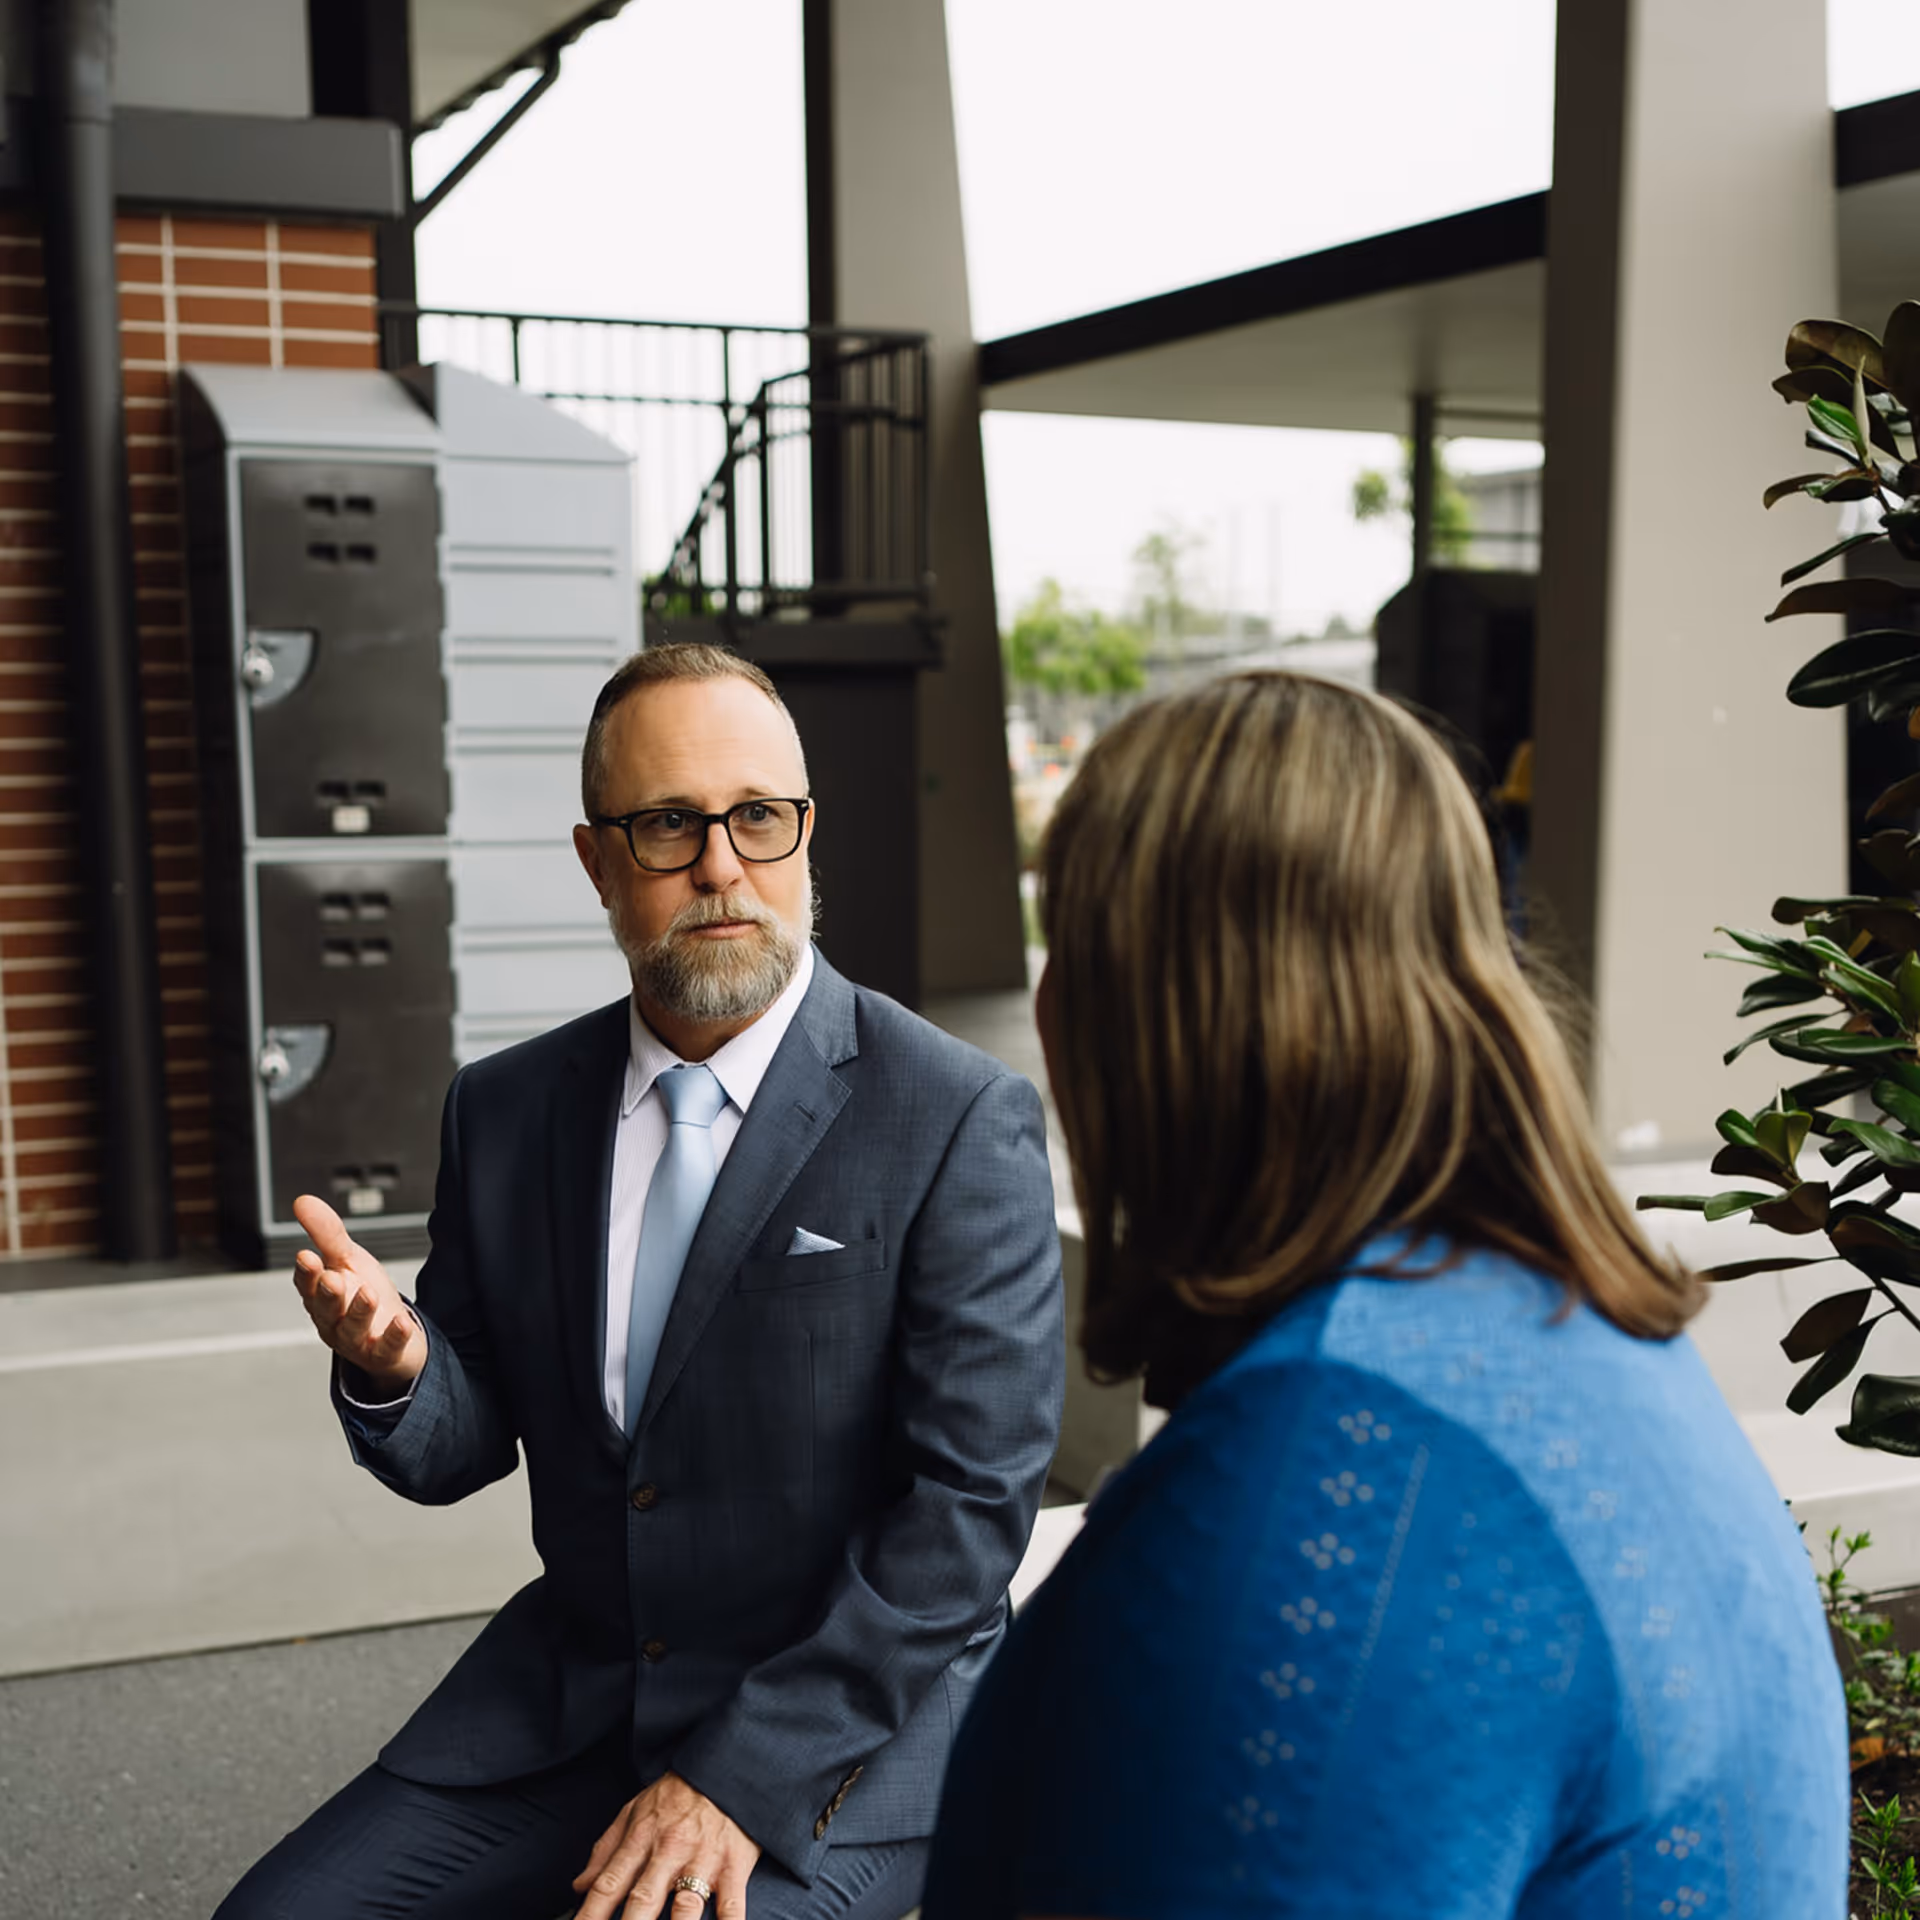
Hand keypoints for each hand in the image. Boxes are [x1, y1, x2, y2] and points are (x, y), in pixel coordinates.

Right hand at [290, 1193, 426, 1389]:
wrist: (394, 1332)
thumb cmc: (364, 1293)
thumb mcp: (348, 1259)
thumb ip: (326, 1233)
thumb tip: (303, 1201)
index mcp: (322, 1296)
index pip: (308, 1285)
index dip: (307, 1273)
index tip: (306, 1256)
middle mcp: (334, 1320)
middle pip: (326, 1309)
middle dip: (328, 1295)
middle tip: (332, 1278)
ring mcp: (357, 1340)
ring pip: (353, 1329)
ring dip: (359, 1312)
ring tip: (367, 1293)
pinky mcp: (383, 1353)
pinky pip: (387, 1348)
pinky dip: (394, 1336)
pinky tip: (401, 1322)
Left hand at [571, 1772, 759, 1919]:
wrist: (723, 1768)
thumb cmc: (675, 1796)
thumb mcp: (633, 1812)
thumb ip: (605, 1852)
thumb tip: (580, 1888)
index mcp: (640, 1840)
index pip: (608, 1885)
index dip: (590, 1914)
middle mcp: (669, 1852)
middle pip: (643, 1899)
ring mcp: (702, 1860)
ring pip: (685, 1906)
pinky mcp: (733, 1866)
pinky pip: (731, 1904)